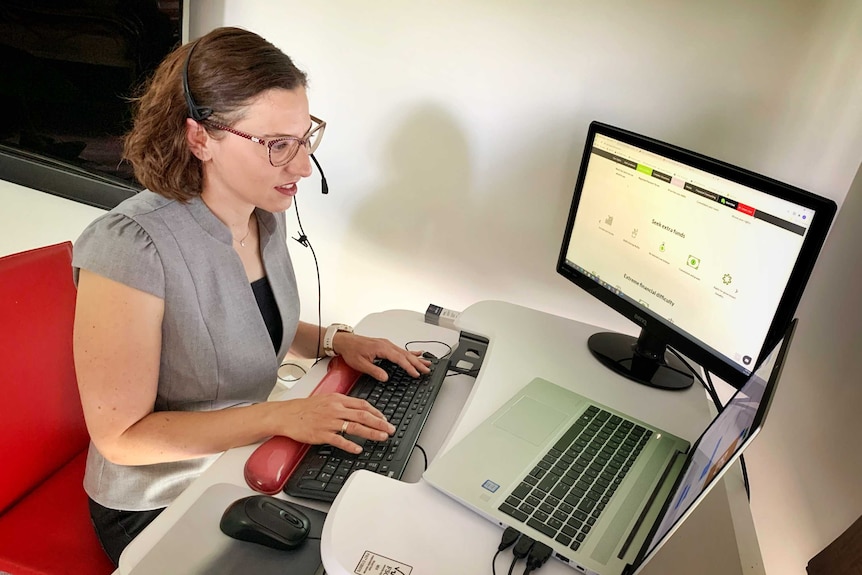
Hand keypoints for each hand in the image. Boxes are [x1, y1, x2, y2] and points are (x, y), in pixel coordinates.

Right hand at [275, 393, 394, 453]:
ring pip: (355, 427)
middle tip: (390, 429)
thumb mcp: (326, 399)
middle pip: (363, 416)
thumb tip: (358, 408)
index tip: (384, 418)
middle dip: (380, 423)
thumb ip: (342, 403)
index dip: (376, 412)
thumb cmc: (305, 408)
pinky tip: (358, 449)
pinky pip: (339, 440)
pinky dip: (350, 445)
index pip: (362, 405)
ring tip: (382, 437)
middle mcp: (335, 409)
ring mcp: (329, 422)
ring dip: (371, 433)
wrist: (286, 414)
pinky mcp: (321, 434)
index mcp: (338, 399)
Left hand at [333, 332, 430, 380]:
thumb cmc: (351, 350)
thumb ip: (374, 371)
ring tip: (427, 363)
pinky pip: (400, 349)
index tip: (416, 373)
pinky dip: (410, 352)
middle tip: (427, 369)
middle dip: (417, 363)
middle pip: (405, 355)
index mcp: (381, 348)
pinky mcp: (386, 345)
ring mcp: (387, 344)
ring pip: (405, 352)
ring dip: (416, 358)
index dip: (409, 367)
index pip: (399, 359)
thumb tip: (385, 378)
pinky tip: (417, 353)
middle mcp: (386, 345)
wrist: (345, 341)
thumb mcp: (360, 364)